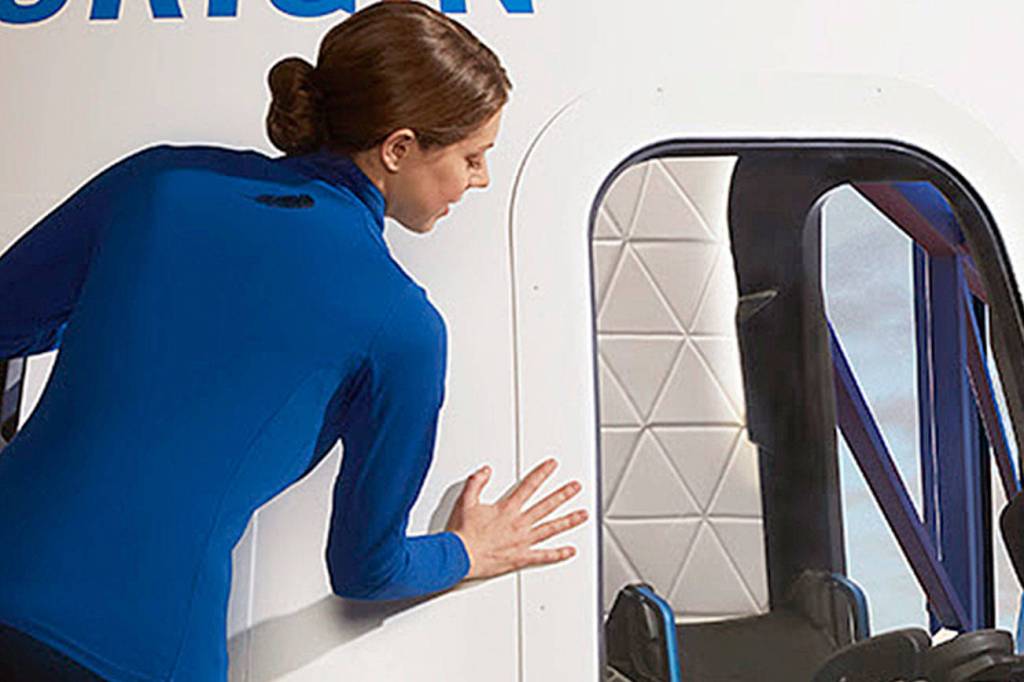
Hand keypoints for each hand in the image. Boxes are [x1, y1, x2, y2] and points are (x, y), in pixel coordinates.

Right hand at [445, 458, 588, 579]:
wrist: (459, 556)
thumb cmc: (462, 533)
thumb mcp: (465, 501)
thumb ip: (476, 483)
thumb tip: (485, 471)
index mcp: (507, 509)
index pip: (529, 486)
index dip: (542, 473)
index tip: (552, 466)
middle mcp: (519, 524)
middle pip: (546, 505)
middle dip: (563, 494)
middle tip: (575, 487)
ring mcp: (522, 541)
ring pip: (551, 528)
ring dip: (568, 521)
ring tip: (582, 515)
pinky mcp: (520, 558)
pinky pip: (543, 556)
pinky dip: (558, 554)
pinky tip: (569, 551)